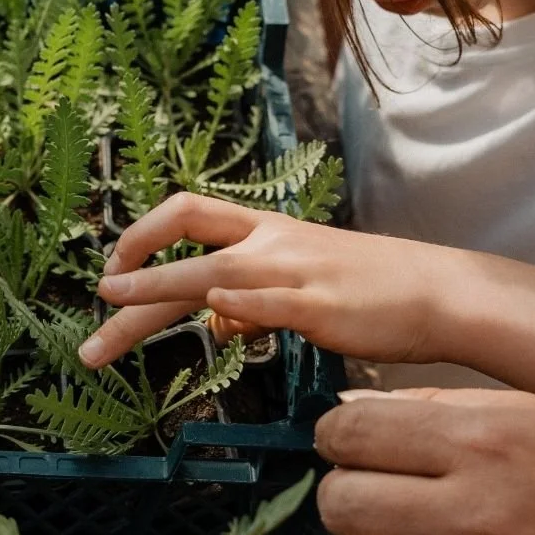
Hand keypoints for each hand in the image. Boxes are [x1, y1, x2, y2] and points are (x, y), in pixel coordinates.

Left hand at [77, 192, 462, 368]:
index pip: (189, 211)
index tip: (113, 267)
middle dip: (133, 271)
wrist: (439, 293)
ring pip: (215, 270)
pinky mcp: (321, 307)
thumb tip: (215, 323)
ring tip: (113, 310)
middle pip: (186, 238)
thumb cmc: (371, 292)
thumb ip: (252, 302)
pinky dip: (240, 305)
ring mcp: (296, 273)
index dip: (144, 231)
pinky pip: (271, 303)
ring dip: (158, 289)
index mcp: (266, 231)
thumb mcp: (301, 286)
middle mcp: (273, 243)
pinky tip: (211, 315)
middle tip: (94, 302)